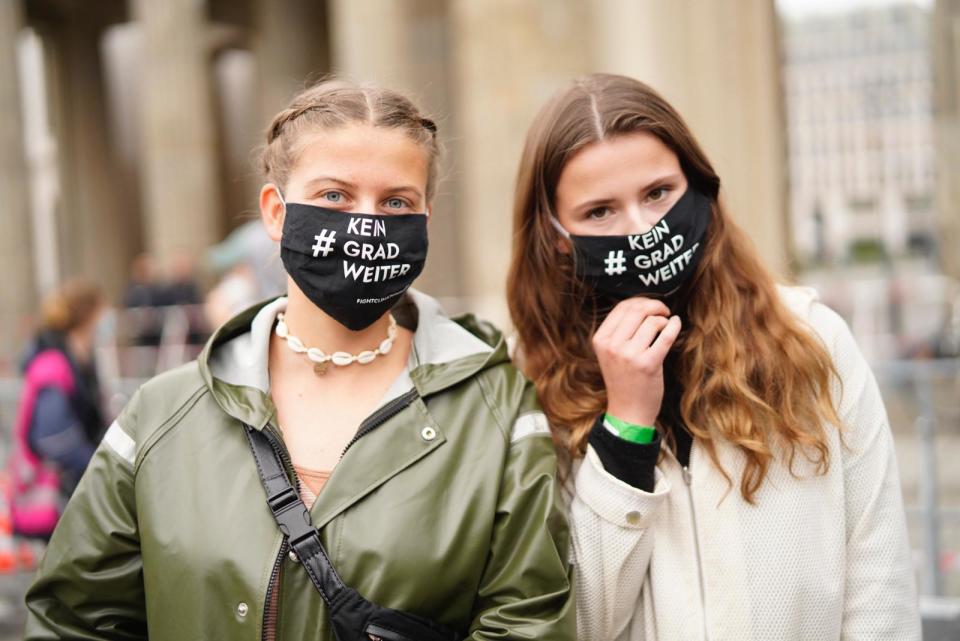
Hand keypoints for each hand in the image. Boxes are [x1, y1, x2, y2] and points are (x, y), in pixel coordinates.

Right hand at [592, 297, 681, 426]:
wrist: (628, 411)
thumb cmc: (623, 380)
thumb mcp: (610, 353)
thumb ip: (620, 330)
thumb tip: (642, 305)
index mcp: (600, 340)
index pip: (621, 308)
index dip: (641, 301)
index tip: (651, 307)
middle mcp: (612, 346)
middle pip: (637, 310)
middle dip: (655, 306)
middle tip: (663, 311)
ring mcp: (629, 355)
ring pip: (652, 322)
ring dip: (664, 320)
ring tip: (666, 326)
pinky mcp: (648, 364)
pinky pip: (665, 336)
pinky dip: (674, 326)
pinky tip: (676, 324)